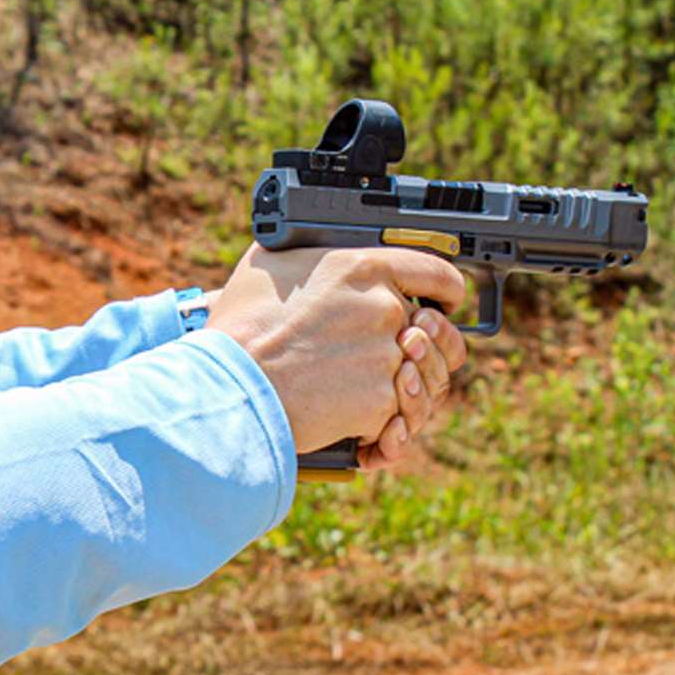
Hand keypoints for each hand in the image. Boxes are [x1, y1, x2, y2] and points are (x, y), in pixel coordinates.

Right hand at [206, 245, 467, 453]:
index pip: (437, 272)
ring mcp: (388, 359)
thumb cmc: (239, 327)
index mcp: (363, 268)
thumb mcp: (267, 266)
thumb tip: (312, 248)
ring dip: (405, 388)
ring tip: (372, 393)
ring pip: (423, 379)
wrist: (230, 387)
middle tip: (402, 355)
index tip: (442, 302)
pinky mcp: (381, 405)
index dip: (445, 290)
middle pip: (438, 332)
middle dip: (425, 346)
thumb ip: (309, 254)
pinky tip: (358, 424)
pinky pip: (398, 418)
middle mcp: (385, 310)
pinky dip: (381, 426)